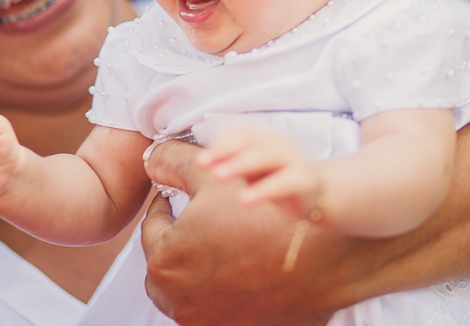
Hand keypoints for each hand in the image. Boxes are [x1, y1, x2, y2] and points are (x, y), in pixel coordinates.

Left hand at [141, 139, 357, 325]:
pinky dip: (219, 288)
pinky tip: (237, 267)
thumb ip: (174, 162)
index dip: (166, 205)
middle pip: (166, 262)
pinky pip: (213, 307)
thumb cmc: (262, 215)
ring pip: (186, 287)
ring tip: (218, 242)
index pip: (152, 228)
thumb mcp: (213, 175)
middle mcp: (177, 299)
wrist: (317, 258)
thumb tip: (153, 159)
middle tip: (196, 219)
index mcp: (164, 261)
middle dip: (177, 239)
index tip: (177, 196)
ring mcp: (202, 321)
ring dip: (195, 266)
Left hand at [196, 125, 323, 219]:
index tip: (201, 162)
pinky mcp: (305, 181)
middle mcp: (279, 144)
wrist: (318, 196)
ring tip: (218, 178)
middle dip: (226, 153)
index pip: (240, 133)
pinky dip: (263, 190)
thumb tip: (200, 160)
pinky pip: (283, 183)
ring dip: (240, 165)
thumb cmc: (277, 180)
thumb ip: (230, 164)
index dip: (220, 144)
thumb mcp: (252, 172)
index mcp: (265, 138)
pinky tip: (245, 200)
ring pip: (266, 156)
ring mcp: (294, 160)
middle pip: (251, 143)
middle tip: (204, 166)